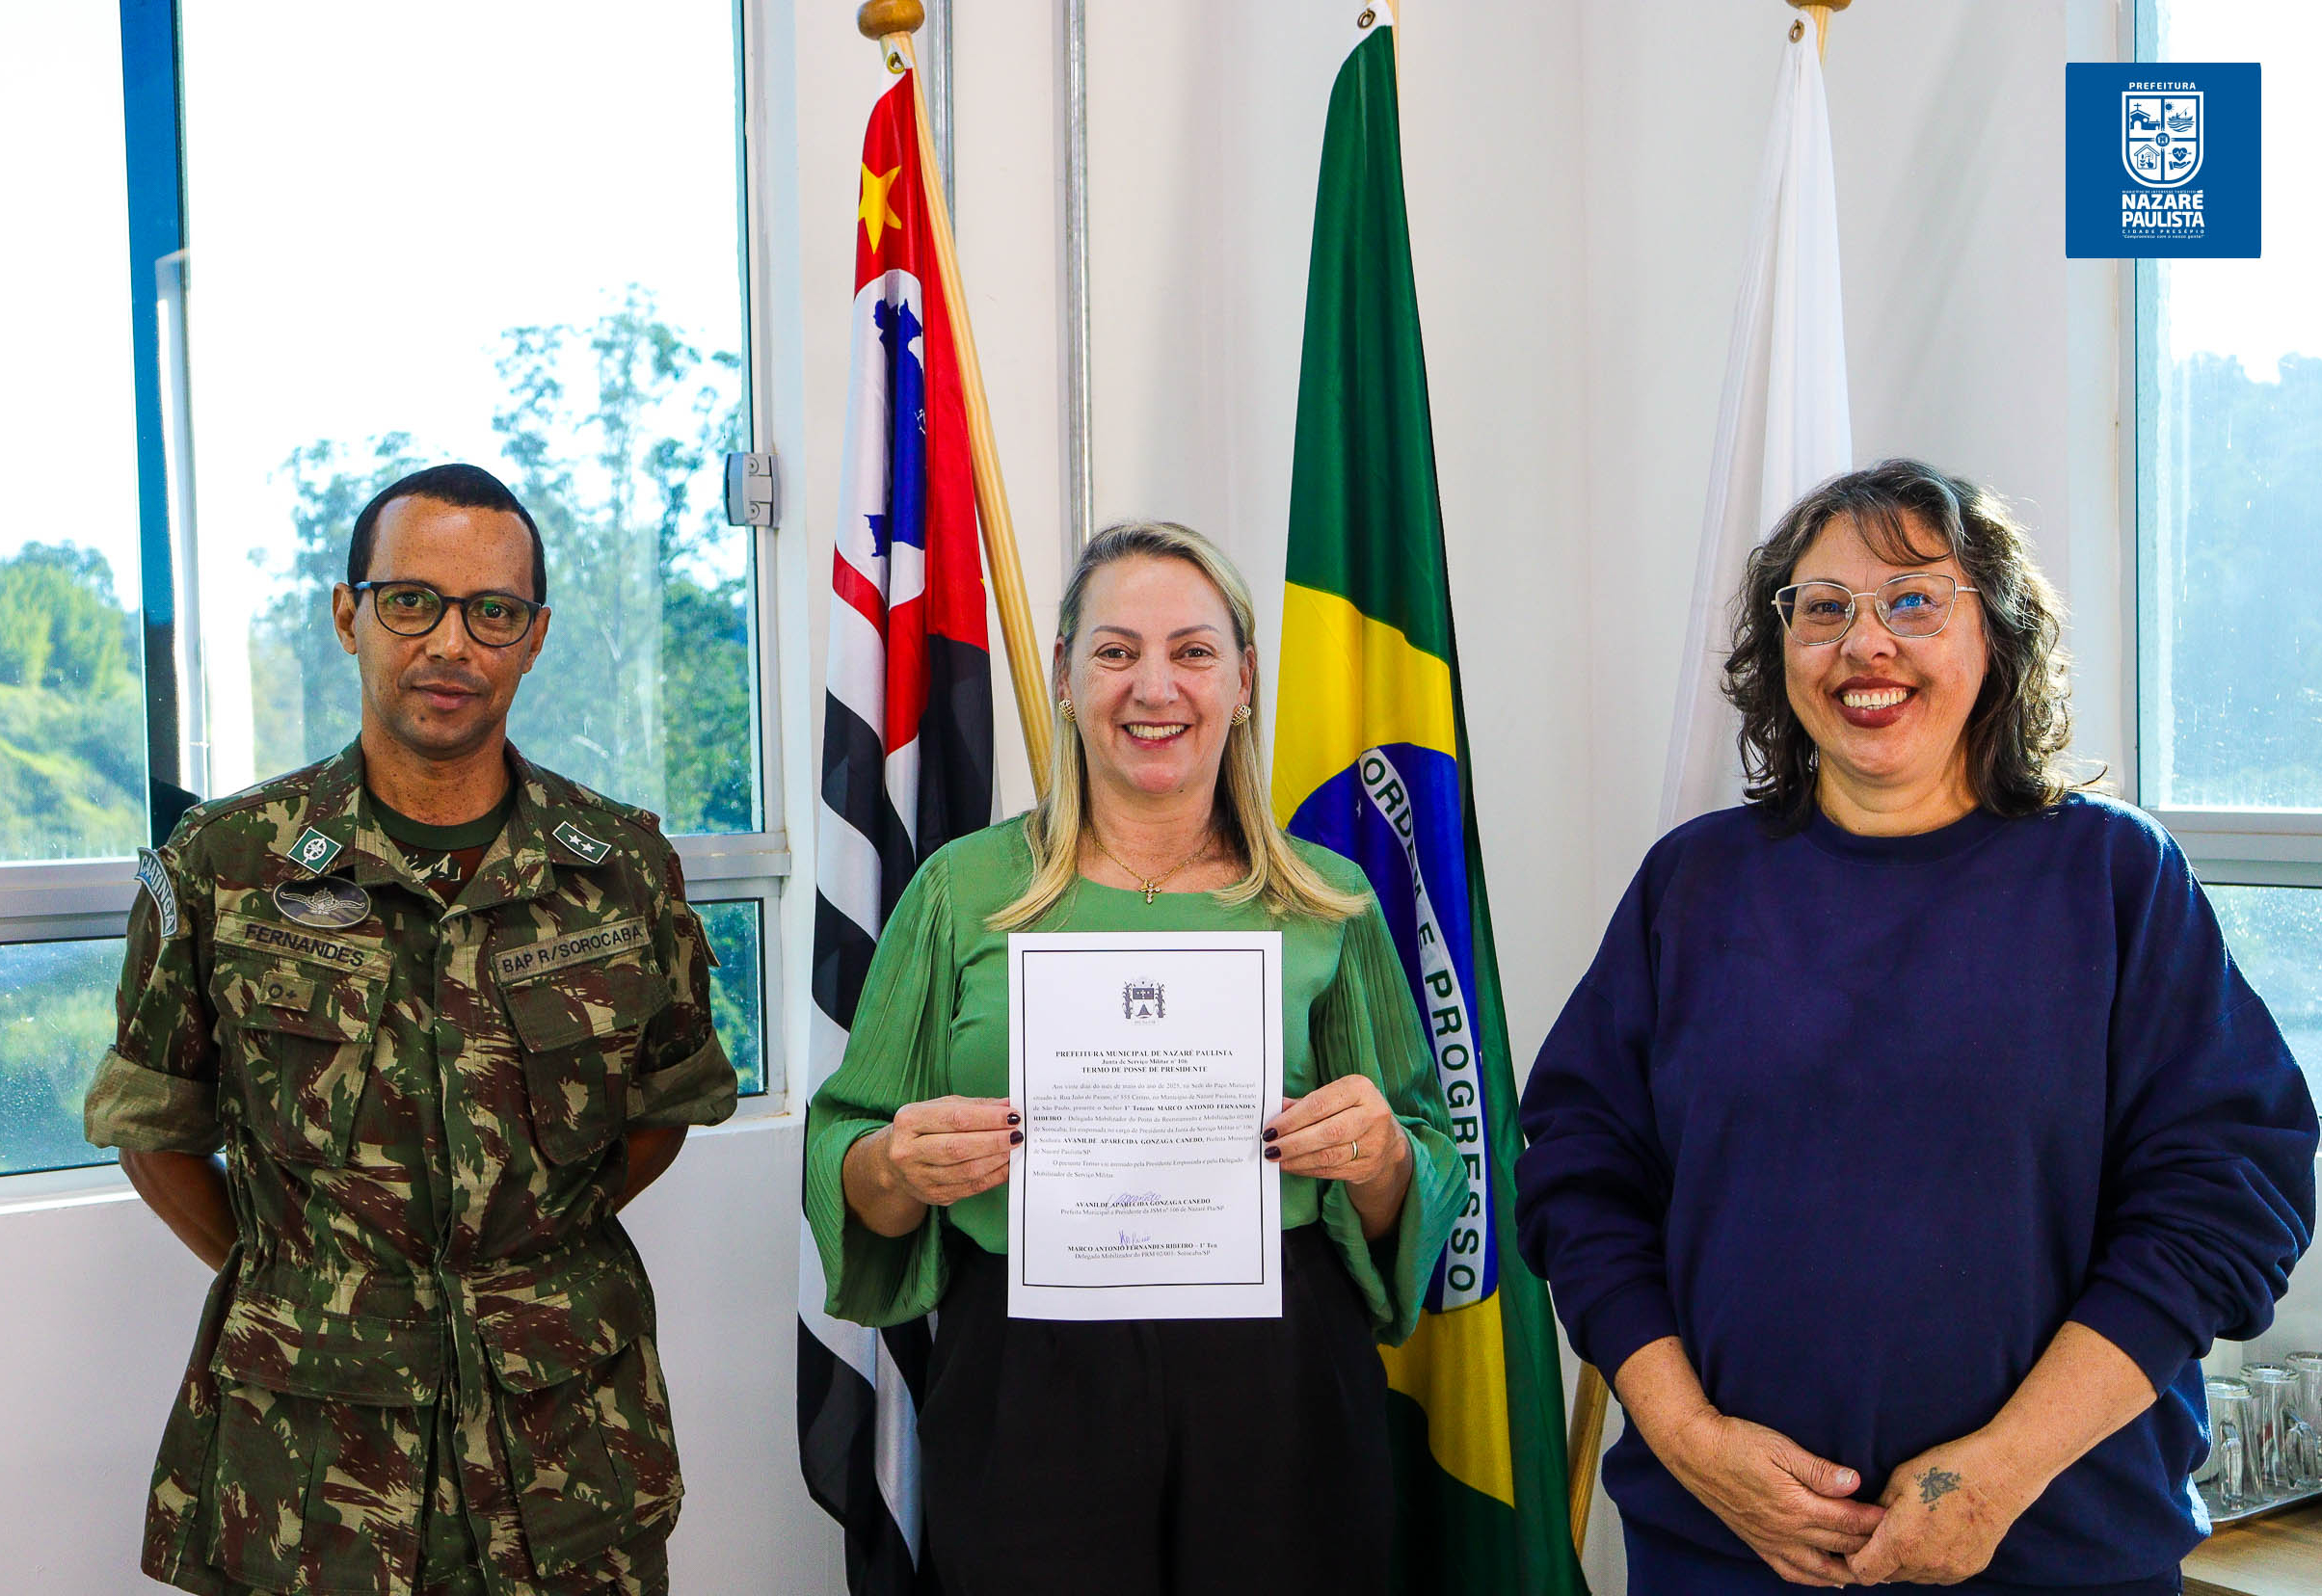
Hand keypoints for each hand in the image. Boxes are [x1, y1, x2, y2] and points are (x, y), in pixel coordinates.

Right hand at [872, 1095, 1018, 1208]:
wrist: (891, 1162)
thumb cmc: (920, 1129)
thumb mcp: (938, 1108)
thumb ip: (973, 1106)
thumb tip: (1006, 1105)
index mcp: (909, 1121)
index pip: (955, 1118)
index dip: (988, 1118)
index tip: (1012, 1115)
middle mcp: (908, 1151)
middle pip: (959, 1147)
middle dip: (994, 1140)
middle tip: (1017, 1134)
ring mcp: (918, 1177)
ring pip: (966, 1170)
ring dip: (996, 1159)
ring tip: (1014, 1148)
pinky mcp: (932, 1195)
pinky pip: (969, 1188)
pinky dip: (992, 1176)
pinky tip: (1005, 1166)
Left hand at [1263, 1077, 1406, 1186]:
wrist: (1387, 1140)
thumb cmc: (1351, 1112)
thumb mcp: (1335, 1098)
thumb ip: (1305, 1103)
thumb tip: (1275, 1109)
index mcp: (1360, 1089)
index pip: (1320, 1104)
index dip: (1292, 1118)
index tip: (1271, 1129)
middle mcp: (1372, 1114)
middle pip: (1327, 1132)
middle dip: (1294, 1142)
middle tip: (1270, 1148)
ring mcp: (1374, 1143)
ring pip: (1329, 1155)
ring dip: (1298, 1159)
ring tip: (1277, 1158)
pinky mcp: (1368, 1167)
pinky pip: (1331, 1170)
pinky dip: (1307, 1169)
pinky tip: (1292, 1166)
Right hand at [1663, 1411, 1883, 1586]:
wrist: (1695, 1452)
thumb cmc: (1737, 1443)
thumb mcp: (1780, 1447)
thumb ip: (1818, 1470)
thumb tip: (1854, 1483)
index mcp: (1796, 1505)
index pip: (1846, 1521)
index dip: (1873, 1521)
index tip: (1896, 1519)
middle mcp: (1786, 1530)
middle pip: (1839, 1546)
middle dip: (1869, 1547)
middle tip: (1895, 1547)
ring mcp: (1771, 1540)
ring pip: (1818, 1569)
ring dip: (1848, 1572)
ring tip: (1871, 1572)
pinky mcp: (1757, 1543)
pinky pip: (1790, 1572)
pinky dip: (1814, 1580)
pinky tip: (1829, 1579)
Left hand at [1847, 1434, 2029, 1585]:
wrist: (1998, 1475)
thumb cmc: (1945, 1469)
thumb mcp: (1899, 1481)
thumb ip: (1877, 1510)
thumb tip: (1865, 1524)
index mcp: (1902, 1541)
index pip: (1864, 1571)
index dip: (1855, 1558)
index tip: (1857, 1542)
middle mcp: (1925, 1563)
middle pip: (1888, 1575)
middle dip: (1880, 1557)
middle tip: (1883, 1531)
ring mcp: (1950, 1569)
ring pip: (1914, 1577)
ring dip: (1906, 1561)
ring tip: (1913, 1529)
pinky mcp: (1969, 1569)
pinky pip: (1938, 1574)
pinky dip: (1930, 1561)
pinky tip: (1935, 1536)